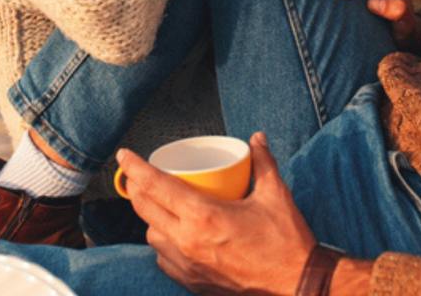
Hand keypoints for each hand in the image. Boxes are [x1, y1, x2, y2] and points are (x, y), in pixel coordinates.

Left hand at [117, 132, 315, 295]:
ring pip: (152, 236)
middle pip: (145, 210)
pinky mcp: (193, 283)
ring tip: (161, 204)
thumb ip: (263, 162)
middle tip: (138, 174)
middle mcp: (188, 242)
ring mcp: (188, 266)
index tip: (124, 155)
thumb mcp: (275, 195)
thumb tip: (257, 138)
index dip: (135, 168)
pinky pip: (164, 259)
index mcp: (203, 216)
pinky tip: (175, 235)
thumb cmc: (285, 241)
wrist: (296, 285)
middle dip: (136, 188)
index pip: (156, 186)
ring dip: (151, 217)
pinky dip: (164, 243)